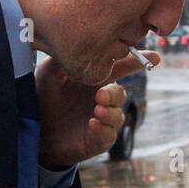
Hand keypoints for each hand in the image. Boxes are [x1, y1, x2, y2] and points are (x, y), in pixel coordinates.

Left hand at [36, 50, 160, 168]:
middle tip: (101, 94)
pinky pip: (109, 135)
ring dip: (110, 112)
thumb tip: (82, 47)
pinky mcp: (97, 140)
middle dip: (114, 93)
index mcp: (95, 80)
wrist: (33, 129)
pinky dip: (104, 129)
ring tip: (97, 110)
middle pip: (120, 93)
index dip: (137, 62)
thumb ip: (65, 58)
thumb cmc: (43, 98)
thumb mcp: (49, 73)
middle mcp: (101, 99)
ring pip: (117, 115)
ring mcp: (101, 120)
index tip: (155, 58)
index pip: (120, 69)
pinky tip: (93, 123)